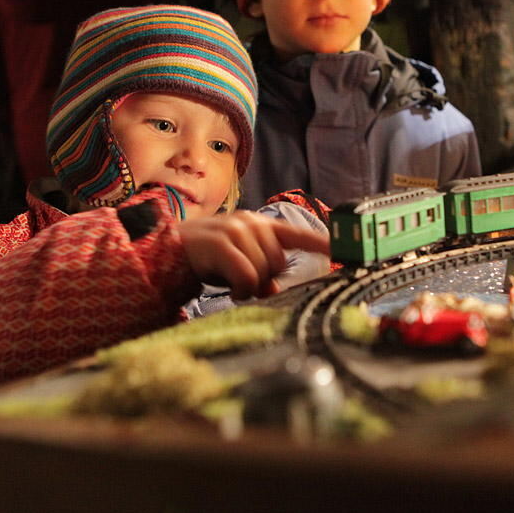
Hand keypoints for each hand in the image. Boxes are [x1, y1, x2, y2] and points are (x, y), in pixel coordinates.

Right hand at [178, 211, 330, 299]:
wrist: (170, 250)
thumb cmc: (210, 258)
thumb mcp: (240, 262)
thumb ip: (263, 271)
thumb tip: (273, 288)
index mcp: (262, 225)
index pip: (297, 234)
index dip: (321, 243)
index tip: (343, 249)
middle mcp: (252, 223)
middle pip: (279, 263)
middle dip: (264, 278)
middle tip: (242, 280)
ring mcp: (236, 230)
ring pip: (263, 271)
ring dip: (249, 286)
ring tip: (232, 281)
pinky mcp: (221, 244)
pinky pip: (247, 276)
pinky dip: (241, 289)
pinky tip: (231, 289)